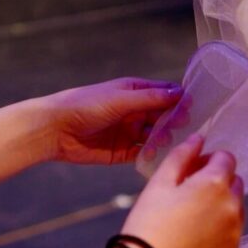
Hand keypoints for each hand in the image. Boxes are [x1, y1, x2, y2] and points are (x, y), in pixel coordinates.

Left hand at [45, 78, 181, 165]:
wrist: (54, 129)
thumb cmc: (84, 105)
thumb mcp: (120, 98)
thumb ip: (151, 98)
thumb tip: (180, 93)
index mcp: (133, 92)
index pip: (164, 94)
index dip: (178, 100)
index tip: (193, 107)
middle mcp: (133, 111)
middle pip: (162, 117)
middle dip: (173, 122)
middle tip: (183, 128)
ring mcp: (128, 132)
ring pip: (154, 136)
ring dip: (162, 139)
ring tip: (166, 142)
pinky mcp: (121, 152)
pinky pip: (141, 154)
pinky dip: (150, 155)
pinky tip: (156, 156)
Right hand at [123, 135, 243, 247]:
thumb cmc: (148, 224)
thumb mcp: (159, 184)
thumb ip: (182, 156)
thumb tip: (199, 138)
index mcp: (215, 184)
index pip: (227, 158)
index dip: (209, 161)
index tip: (192, 173)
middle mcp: (233, 207)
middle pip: (235, 184)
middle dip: (218, 184)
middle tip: (190, 198)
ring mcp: (236, 234)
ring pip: (236, 210)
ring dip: (221, 208)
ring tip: (192, 222)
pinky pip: (232, 237)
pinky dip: (219, 235)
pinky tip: (196, 242)